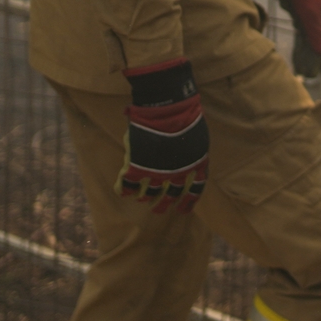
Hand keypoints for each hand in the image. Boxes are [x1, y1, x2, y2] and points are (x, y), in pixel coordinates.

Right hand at [121, 60, 208, 214]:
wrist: (167, 110)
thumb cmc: (186, 117)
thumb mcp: (198, 138)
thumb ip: (192, 151)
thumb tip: (191, 160)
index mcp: (195, 166)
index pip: (195, 190)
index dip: (188, 201)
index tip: (183, 210)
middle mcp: (177, 174)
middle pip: (171, 195)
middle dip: (164, 203)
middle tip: (158, 210)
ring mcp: (157, 172)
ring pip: (149, 193)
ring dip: (145, 198)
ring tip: (142, 200)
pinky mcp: (138, 167)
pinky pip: (129, 184)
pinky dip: (124, 189)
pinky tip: (122, 192)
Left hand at [254, 0, 320, 80]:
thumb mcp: (307, 11)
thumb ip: (316, 32)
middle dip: (318, 60)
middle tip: (310, 76)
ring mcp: (312, 13)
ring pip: (313, 40)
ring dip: (308, 55)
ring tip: (302, 72)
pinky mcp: (300, 12)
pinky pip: (303, 34)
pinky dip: (301, 46)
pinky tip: (297, 58)